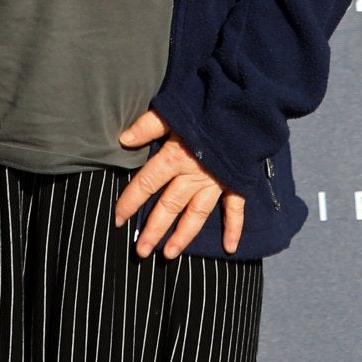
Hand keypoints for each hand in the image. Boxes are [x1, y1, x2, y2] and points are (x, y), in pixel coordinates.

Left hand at [114, 110, 244, 258]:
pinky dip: (234, 228)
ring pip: (196, 215)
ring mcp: (216, 182)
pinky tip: (230, 248)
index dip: (130, 202)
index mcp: (174, 157)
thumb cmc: (205, 106)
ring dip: (183, 236)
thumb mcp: (173, 110)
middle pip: (169, 206)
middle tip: (141, 252)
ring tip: (169, 255)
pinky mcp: (235, 182)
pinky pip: (235, 209)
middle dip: (153, 230)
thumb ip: (148, 125)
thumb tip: (123, 139)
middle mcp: (193, 175)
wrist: (244, 107)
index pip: (146, 183)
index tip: (118, 219)